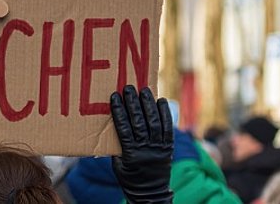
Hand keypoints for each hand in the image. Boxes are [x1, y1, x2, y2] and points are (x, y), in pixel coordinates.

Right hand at [110, 86, 173, 203]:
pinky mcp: (168, 147)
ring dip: (148, 105)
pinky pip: (168, 128)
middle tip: (128, 88)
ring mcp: (159, 148)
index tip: (114, 97)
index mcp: (130, 154)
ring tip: (144, 90)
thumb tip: (111, 125)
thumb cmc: (128, 177)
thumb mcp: (117, 164)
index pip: (124, 128)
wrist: (150, 192)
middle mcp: (146, 149)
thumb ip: (116, 146)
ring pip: (154, 123)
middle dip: (133, 103)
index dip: (119, 111)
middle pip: (140, 122)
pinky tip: (161, 101)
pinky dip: (165, 114)